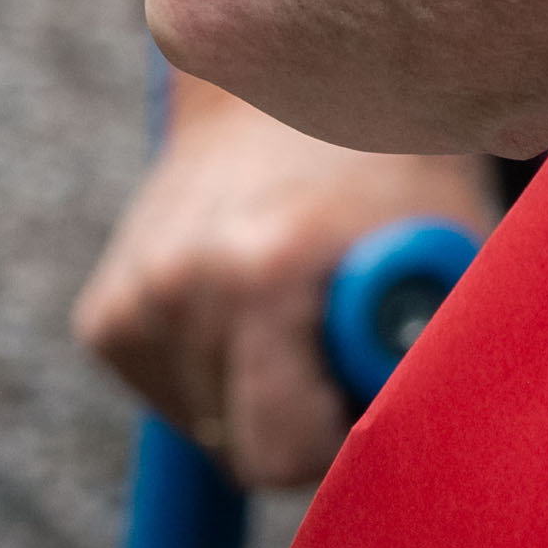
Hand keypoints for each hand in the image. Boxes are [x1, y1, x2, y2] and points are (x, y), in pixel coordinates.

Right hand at [70, 84, 492, 489]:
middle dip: (304, 423)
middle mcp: (177, 286)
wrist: (283, 93)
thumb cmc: (389, 179)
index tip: (375, 400)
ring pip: (208, 431)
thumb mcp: (444, 251)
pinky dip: (220, 379)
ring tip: (301, 316)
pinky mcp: (103, 317)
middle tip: (348, 346)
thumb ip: (441, 352)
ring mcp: (130, 301)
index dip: (341, 450)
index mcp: (264, 273)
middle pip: (242, 452)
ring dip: (262, 399)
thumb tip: (436, 446)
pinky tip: (252, 312)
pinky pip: (175, 399)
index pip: (279, 454)